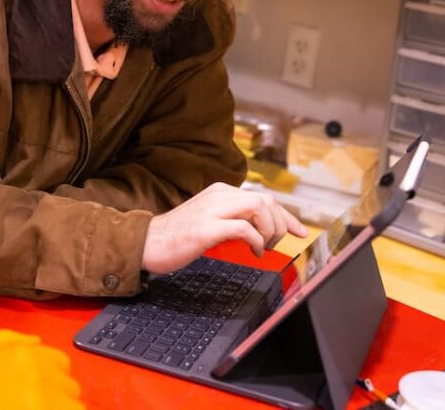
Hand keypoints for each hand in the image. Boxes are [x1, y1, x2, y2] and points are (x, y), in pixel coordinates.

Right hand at [0, 329, 82, 409]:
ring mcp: (42, 403)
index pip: (61, 363)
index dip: (51, 378)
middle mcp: (38, 376)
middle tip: (36, 405)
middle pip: (69, 386)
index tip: (41, 391)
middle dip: (57, 397)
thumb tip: (36, 341)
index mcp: (24, 355)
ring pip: (73, 407)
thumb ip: (7, 340)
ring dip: (61, 409)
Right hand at [141, 182, 307, 273]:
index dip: (285, 215)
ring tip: (264, 247)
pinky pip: (244, 228)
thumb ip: (231, 219)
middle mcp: (218, 196)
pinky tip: (254, 251)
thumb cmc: (176, 237)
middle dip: (282, 223)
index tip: (298, 230)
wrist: (145, 243)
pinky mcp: (206, 228)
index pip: (263, 197)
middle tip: (281, 243)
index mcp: (219, 192)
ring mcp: (212, 210)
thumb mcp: (209, 221)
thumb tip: (258, 231)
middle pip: (266, 200)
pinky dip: (256, 240)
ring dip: (270, 230)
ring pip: (259, 208)